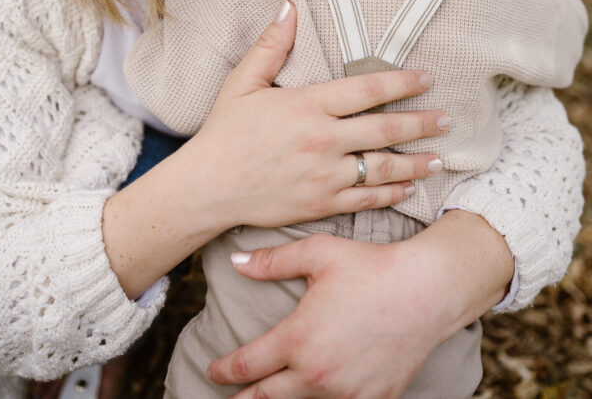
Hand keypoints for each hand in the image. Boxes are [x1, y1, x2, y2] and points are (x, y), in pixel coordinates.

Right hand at [104, 0, 447, 297]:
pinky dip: (391, 193)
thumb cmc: (225, 131)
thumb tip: (289, 5)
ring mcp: (325, 175)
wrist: (207, 187)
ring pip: (383, 168)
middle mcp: (323, 140)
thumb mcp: (243, 82)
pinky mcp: (322, 204)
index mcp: (308, 105)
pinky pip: (366, 199)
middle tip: (447, 119)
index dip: (402, 83)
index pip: (367, 91)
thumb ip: (272, 44)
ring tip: (438, 157)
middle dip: (421, 123)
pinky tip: (408, 188)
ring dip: (415, 162)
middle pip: (386, 130)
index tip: (426, 78)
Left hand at [207, 213, 512, 398]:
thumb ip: (272, 261)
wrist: (425, 290)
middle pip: (266, 397)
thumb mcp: (318, 254)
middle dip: (245, 398)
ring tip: (268, 396)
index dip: (224, 370)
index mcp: (298, 339)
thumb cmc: (370, 266)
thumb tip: (236, 263)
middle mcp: (317, 374)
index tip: (214, 369)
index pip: (247, 366)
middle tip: (231, 396)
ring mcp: (346, 392)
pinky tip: (319, 396)